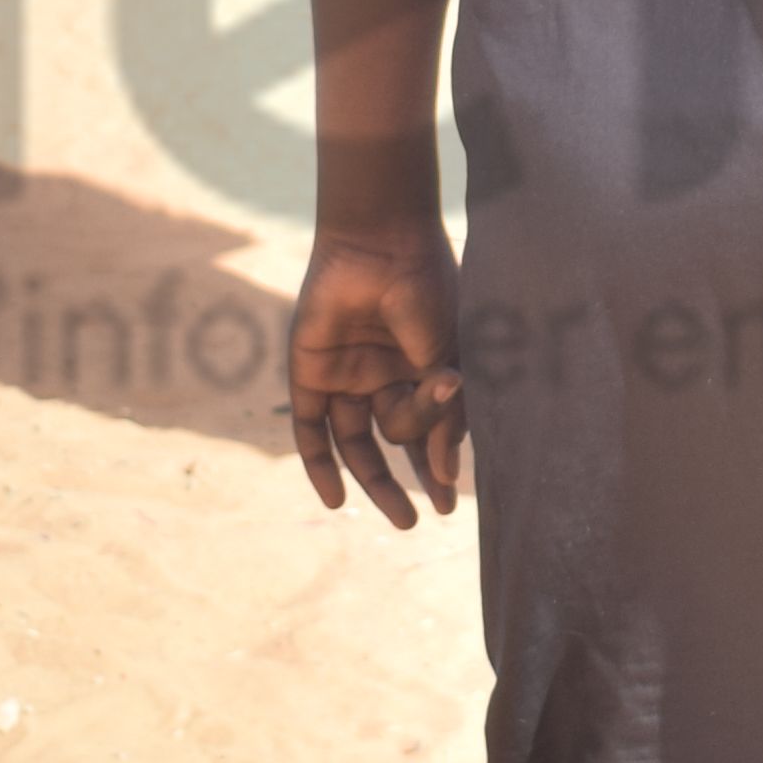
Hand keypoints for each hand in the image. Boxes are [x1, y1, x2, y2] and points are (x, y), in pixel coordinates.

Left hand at [287, 222, 469, 526]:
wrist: (380, 243)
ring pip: (358, 441)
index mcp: (421, 365)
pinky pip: (312, 431)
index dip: (441, 461)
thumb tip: (447, 473)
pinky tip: (336, 501)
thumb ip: (441, 414)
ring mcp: (348, 375)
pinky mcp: (310, 374)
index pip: (429, 425)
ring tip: (401, 517)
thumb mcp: (445, 357)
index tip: (452, 496)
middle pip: (395, 439)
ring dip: (375, 481)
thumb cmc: (426, 289)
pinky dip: (320, 466)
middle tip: (422, 519)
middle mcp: (384, 374)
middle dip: (409, 481)